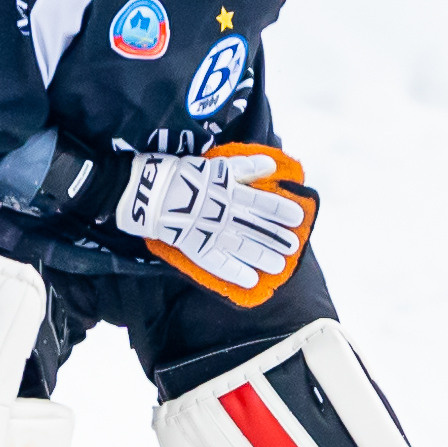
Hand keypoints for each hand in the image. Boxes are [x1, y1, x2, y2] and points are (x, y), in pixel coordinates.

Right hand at [116, 143, 316, 303]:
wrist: (148, 192)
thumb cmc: (183, 174)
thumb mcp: (217, 165)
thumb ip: (246, 167)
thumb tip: (272, 165)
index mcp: (231, 191)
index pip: (263, 202)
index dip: (282, 210)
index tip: (299, 217)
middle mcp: (226, 214)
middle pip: (257, 227)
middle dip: (277, 237)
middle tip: (293, 245)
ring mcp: (212, 233)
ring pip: (244, 247)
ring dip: (264, 256)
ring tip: (279, 265)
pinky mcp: (197, 249)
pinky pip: (220, 264)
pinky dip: (236, 273)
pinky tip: (251, 281)